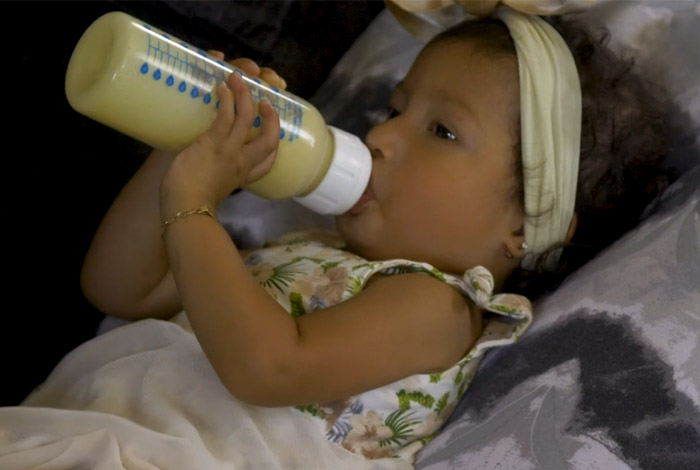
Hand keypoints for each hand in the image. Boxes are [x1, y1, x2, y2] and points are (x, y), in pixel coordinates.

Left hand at [160, 52, 280, 219]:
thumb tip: (196, 166)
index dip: (273, 146)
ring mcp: (231, 151)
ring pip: (247, 117)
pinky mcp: (215, 142)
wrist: (186, 208)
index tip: (271, 134)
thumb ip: (210, 176)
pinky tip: (222, 86)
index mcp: (242, 178)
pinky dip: (227, 98)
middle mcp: (242, 163)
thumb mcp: (209, 189)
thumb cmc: (189, 204)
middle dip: (271, 118)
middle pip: (270, 139)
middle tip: (266, 102)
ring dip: (245, 95)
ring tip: (239, 78)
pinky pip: (227, 115)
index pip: (268, 163)